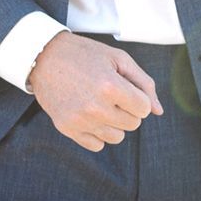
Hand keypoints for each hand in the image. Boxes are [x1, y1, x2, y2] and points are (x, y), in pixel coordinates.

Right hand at [27, 32, 162, 149]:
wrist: (43, 56)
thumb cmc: (84, 54)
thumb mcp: (118, 58)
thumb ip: (143, 83)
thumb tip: (158, 111)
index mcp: (110, 86)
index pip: (143, 109)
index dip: (136, 97)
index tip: (123, 86)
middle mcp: (95, 107)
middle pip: (132, 124)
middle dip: (127, 109)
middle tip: (109, 93)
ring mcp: (80, 120)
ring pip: (117, 137)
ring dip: (114, 122)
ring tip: (99, 104)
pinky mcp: (67, 128)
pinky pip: (97, 145)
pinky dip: (97, 133)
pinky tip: (89, 115)